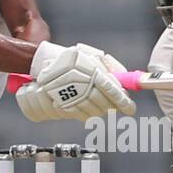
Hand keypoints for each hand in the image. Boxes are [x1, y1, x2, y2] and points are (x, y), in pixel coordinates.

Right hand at [16, 42, 135, 121]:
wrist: (42, 69)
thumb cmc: (69, 61)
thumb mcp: (89, 55)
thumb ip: (109, 65)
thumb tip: (123, 77)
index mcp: (89, 69)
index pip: (111, 89)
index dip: (123, 101)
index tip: (130, 108)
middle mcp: (80, 84)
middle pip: (105, 104)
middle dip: (112, 106)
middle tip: (116, 105)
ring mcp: (71, 97)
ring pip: (95, 112)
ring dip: (100, 110)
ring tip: (95, 101)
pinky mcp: (63, 107)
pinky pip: (82, 117)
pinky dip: (87, 114)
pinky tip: (85, 106)